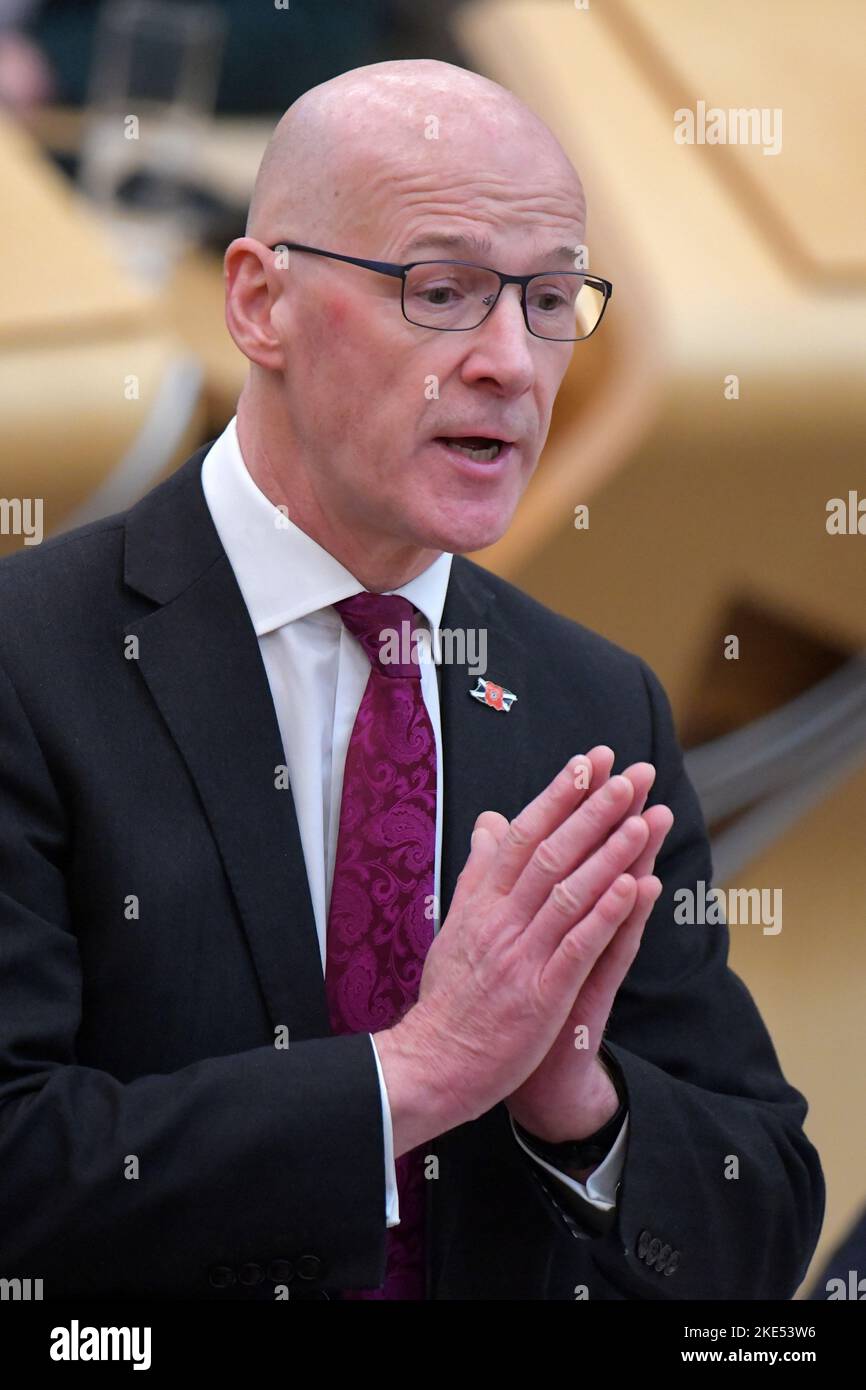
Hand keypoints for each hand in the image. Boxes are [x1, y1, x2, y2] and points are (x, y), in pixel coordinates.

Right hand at [376, 748, 672, 1156]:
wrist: (435, 1065)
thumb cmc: (451, 997)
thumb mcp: (457, 924)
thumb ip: (479, 872)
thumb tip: (490, 822)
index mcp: (482, 902)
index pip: (524, 835)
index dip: (559, 796)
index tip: (591, 761)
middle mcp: (501, 921)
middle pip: (551, 852)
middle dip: (594, 809)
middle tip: (631, 774)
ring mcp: (521, 956)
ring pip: (569, 892)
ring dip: (610, 852)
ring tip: (643, 817)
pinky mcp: (541, 995)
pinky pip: (578, 947)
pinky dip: (606, 914)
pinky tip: (634, 887)